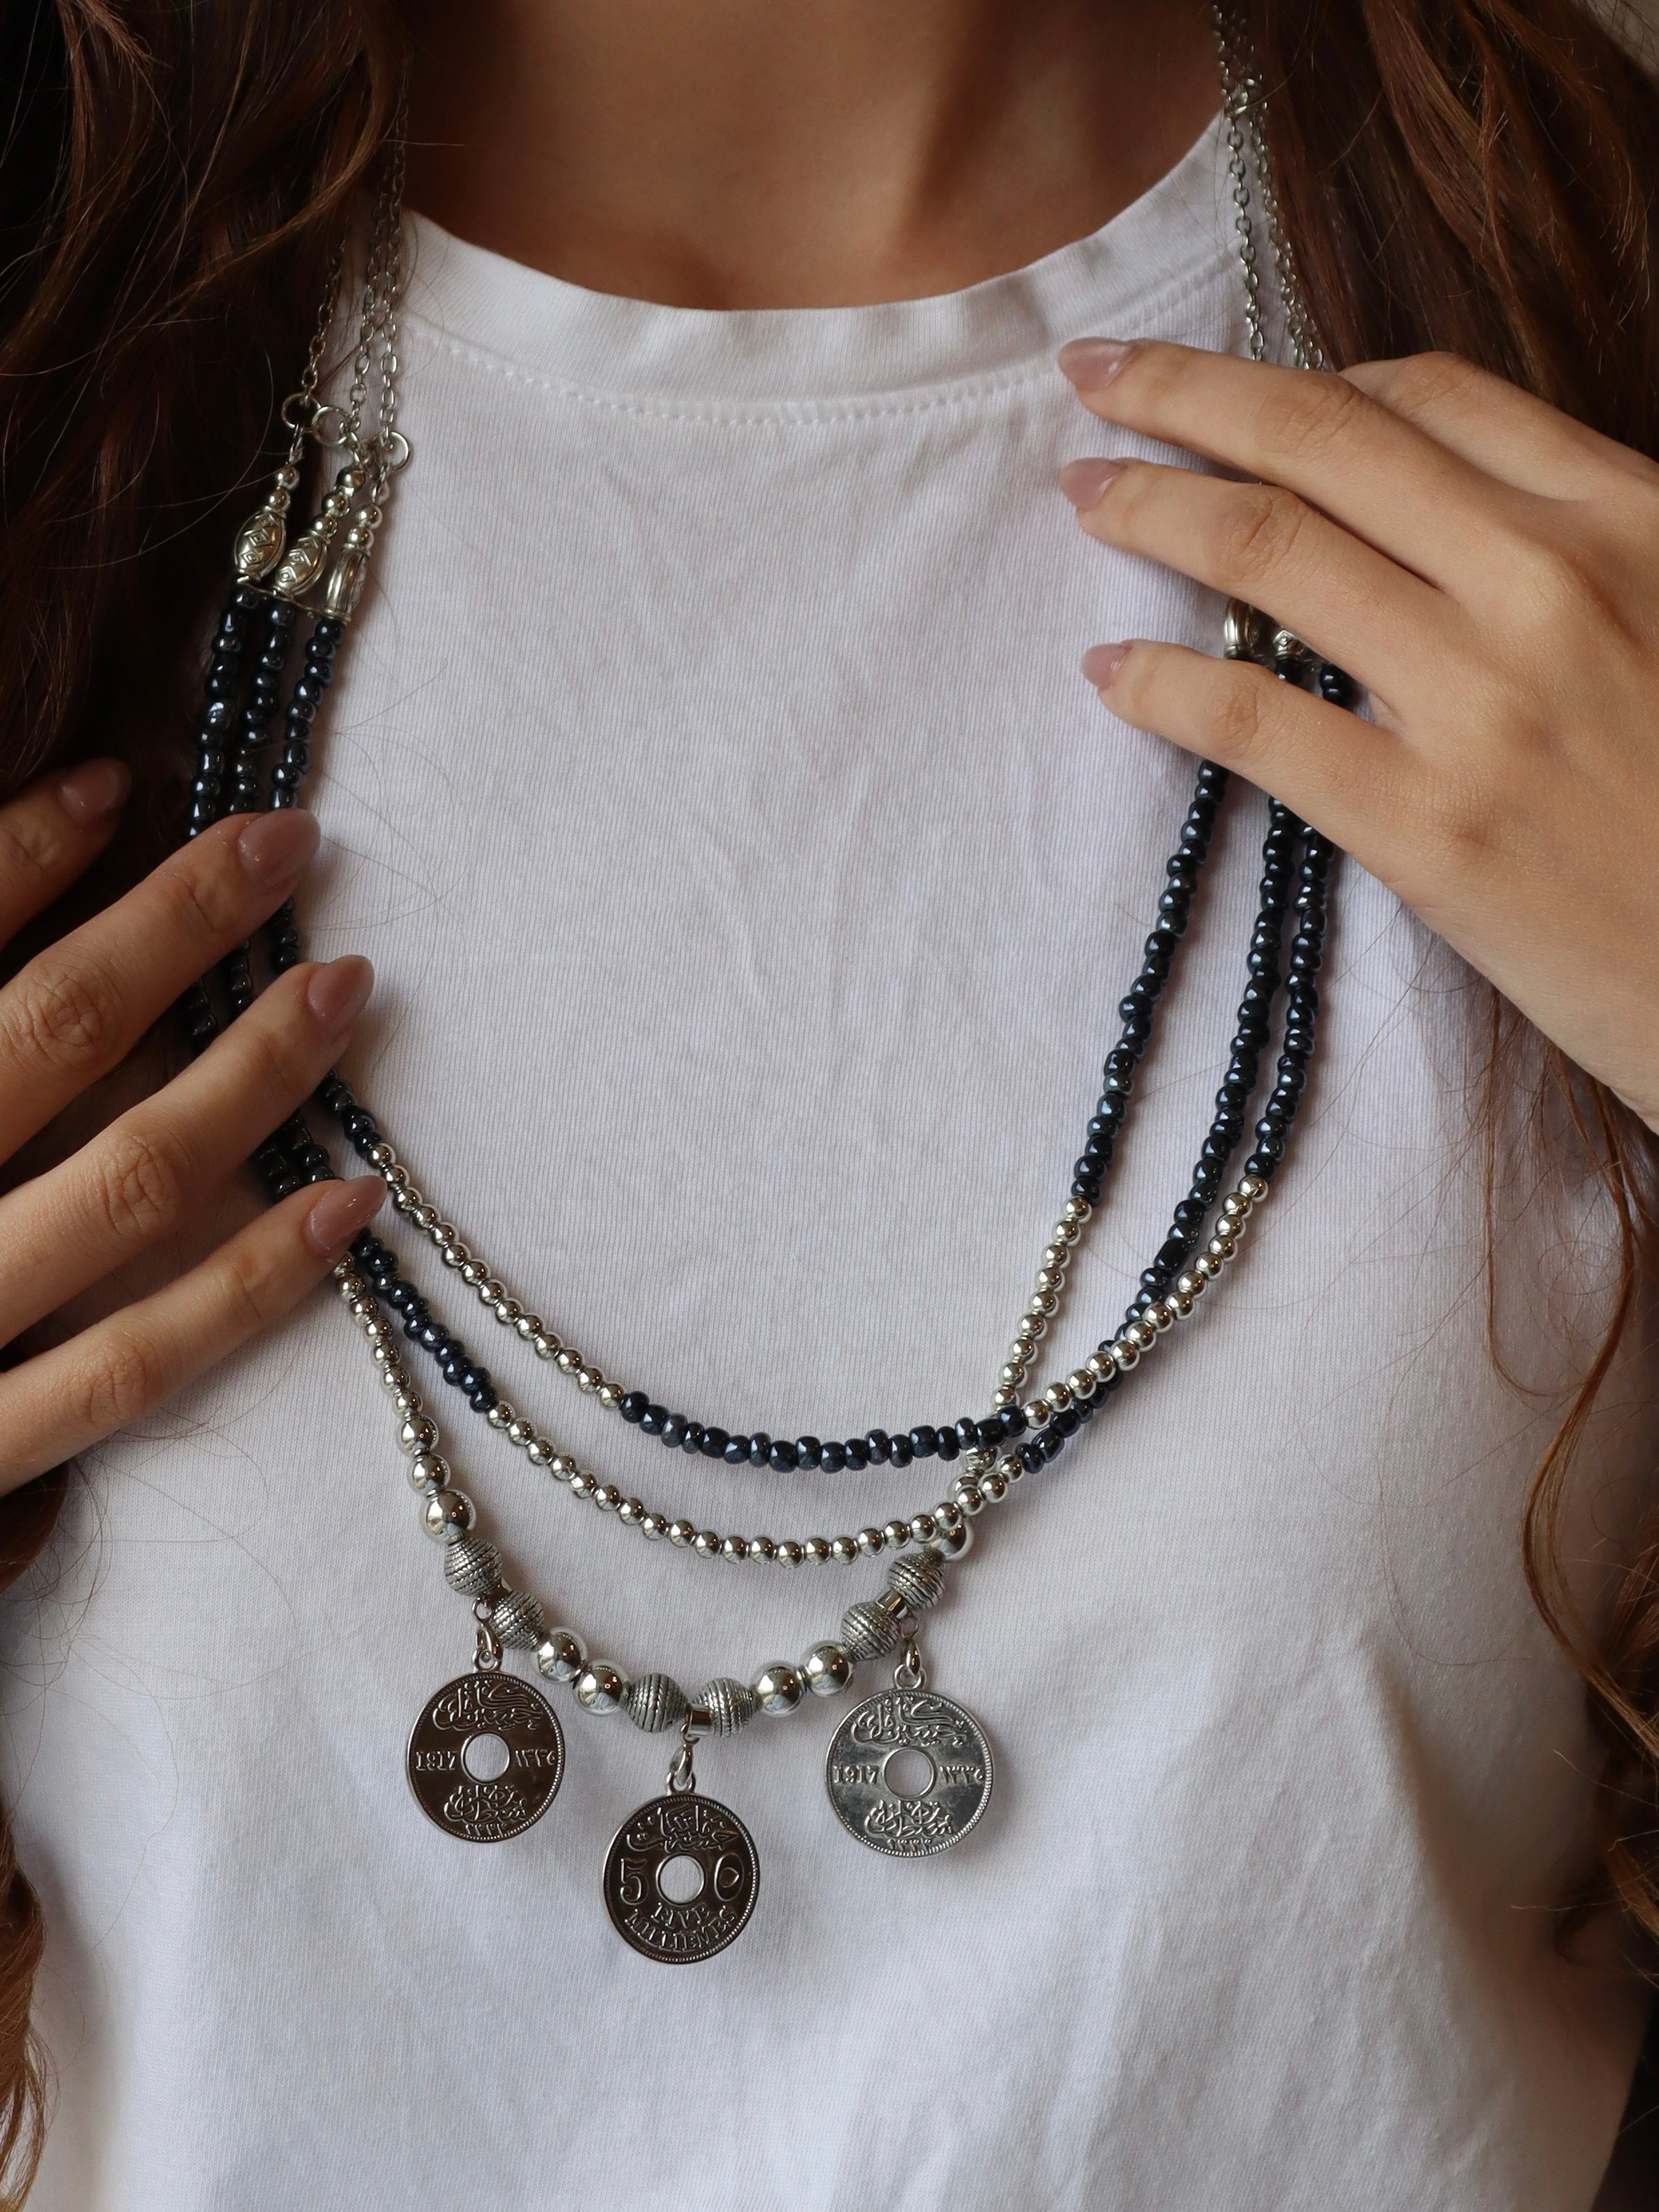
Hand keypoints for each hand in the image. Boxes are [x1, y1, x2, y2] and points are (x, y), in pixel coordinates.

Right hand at [0, 763, 383, 1495]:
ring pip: (121, 1183)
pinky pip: (132, 1366)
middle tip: (288, 839)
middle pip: (45, 1033)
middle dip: (172, 924)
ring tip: (345, 983)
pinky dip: (251, 1284)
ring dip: (248, 1074)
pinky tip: (351, 1202)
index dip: (17, 850)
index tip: (116, 780)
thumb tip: (41, 843)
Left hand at [1056, 336, 1658, 1133]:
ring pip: (1269, 551)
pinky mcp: (1427, 827)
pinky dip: (1159, 684)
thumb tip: (1438, 511)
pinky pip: (1255, 719)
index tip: (1235, 388)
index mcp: (1628, 517)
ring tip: (1085, 490)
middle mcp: (1548, 583)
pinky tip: (1106, 671)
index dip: (1305, 378)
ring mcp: (1482, 703)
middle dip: (1185, 392)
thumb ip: (1582, 553)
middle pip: (1323, 441)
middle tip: (1095, 374)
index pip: (1430, 398)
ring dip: (1150, 504)